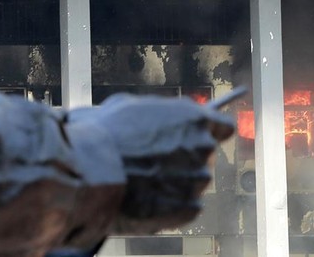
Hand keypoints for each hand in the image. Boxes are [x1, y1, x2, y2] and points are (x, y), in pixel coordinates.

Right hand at [65, 91, 236, 233]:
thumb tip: (167, 118)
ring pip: (193, 181)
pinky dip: (171, 206)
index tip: (201, 137)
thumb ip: (162, 114)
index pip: (224, 126)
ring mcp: (198, 180)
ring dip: (176, 182)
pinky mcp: (188, 208)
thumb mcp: (134, 106)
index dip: (211, 131)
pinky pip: (187, 206)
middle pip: (205, 155)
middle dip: (185, 157)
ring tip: (143, 181)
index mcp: (195, 118)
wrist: (89, 169)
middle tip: (156, 161)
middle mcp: (203, 148)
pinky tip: (147, 198)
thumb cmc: (105, 133)